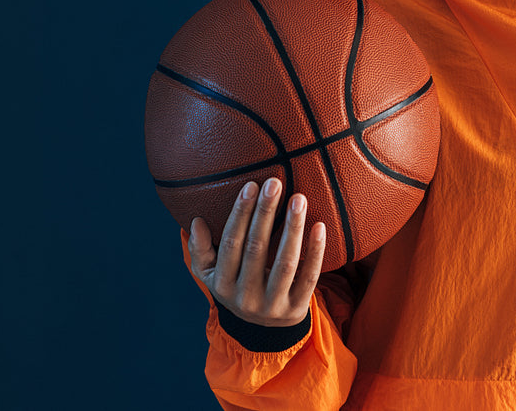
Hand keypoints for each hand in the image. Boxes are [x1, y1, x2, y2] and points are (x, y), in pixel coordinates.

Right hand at [185, 178, 326, 327]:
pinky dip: (315, 251)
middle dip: (265, 213)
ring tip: (298, 199)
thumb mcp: (212, 275)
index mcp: (222, 285)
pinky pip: (309, 277)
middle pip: (256, 249)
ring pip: (285, 263)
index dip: (240, 214)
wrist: (262, 331)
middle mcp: (245, 297)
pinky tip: (319, 226)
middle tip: (275, 183)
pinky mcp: (296, 308)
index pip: (231, 244)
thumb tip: (196, 222)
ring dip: (292, 228)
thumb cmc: (236, 287)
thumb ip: (201, 250)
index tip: (251, 186)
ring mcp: (273, 305)